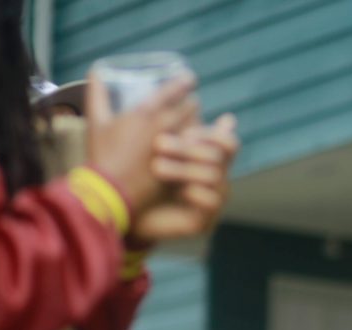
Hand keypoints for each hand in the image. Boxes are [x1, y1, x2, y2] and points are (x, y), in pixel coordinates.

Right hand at [86, 72, 198, 213]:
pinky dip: (199, 146)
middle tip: (190, 103)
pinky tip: (196, 145)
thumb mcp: (96, 121)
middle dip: (192, 104)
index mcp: (146, 114)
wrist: (110, 193)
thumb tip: (95, 71)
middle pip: (191, 108)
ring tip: (194, 123)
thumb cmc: (102, 156)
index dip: (186, 81)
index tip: (189, 79)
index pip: (176, 89)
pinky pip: (198, 152)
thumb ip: (97, 94)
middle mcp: (165, 128)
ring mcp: (176, 149)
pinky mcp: (181, 167)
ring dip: (197, 124)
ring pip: (198, 129)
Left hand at [131, 114, 238, 243]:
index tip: (184, 132)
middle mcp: (216, 178)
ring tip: (156, 167)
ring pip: (214, 176)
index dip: (211, 134)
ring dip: (184, 168)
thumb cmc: (135, 177)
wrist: (124, 215)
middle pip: (218, 156)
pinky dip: (195, 193)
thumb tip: (156, 87)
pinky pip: (212, 202)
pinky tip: (176, 191)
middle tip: (158, 144)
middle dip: (187, 149)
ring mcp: (213, 199)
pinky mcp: (205, 220)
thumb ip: (155, 119)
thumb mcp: (145, 144)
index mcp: (207, 158)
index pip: (227, 141)